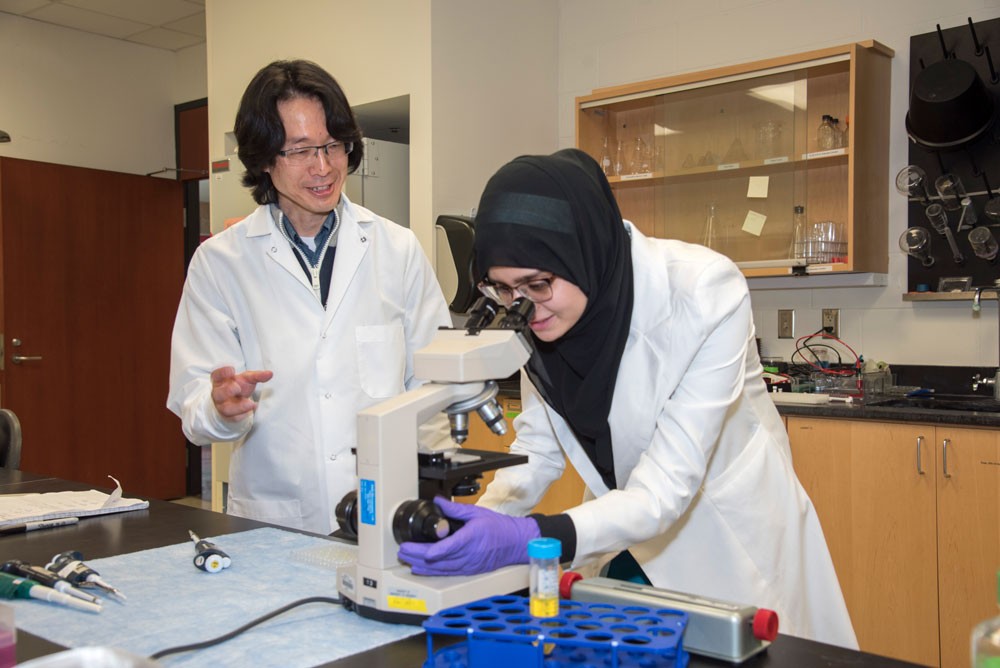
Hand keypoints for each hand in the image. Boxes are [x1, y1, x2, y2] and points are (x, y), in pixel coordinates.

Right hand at [210, 366, 272, 421]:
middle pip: (218, 393)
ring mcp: (221, 406)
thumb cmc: (239, 386)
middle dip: (227, 391)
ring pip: (226, 408)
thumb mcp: (247, 379)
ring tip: (251, 404)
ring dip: (238, 407)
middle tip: (237, 388)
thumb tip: (270, 373)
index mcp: (220, 381)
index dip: (222, 372)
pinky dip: (242, 415)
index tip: (232, 370)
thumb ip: (257, 376)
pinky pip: (233, 418)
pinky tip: (250, 411)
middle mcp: (218, 394)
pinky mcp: (228, 417)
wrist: (235, 402)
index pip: (216, 375)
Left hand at [397, 497, 539, 575]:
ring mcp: (468, 565)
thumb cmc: (499, 528)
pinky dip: (432, 571)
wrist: (515, 543)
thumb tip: (438, 501)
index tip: (416, 548)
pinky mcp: (468, 570)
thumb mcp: (476, 513)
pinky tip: (421, 569)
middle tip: (403, 550)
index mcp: (470, 538)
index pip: (447, 547)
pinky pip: (447, 573)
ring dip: (422, 565)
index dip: (430, 551)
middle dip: (418, 556)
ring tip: (407, 560)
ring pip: (441, 568)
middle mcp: (468, 554)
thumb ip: (455, 509)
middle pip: (439, 559)